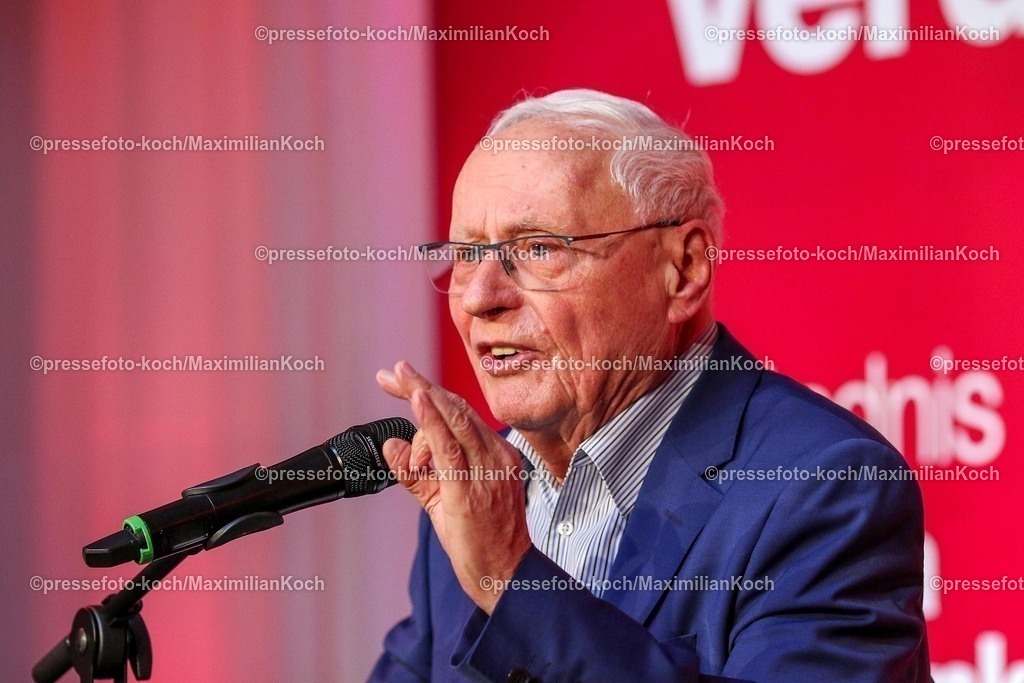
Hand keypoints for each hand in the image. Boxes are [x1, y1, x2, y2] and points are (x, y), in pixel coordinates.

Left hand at [376, 361, 532, 612]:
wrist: (505, 575)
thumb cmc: (480, 539)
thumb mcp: (444, 498)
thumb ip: (416, 472)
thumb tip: (391, 443)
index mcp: (496, 453)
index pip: (460, 413)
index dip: (429, 392)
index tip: (400, 379)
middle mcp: (495, 456)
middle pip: (455, 408)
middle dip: (419, 386)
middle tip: (392, 371)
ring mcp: (485, 471)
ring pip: (452, 421)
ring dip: (423, 394)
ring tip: (398, 376)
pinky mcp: (470, 489)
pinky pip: (449, 447)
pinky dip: (432, 420)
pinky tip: (418, 401)